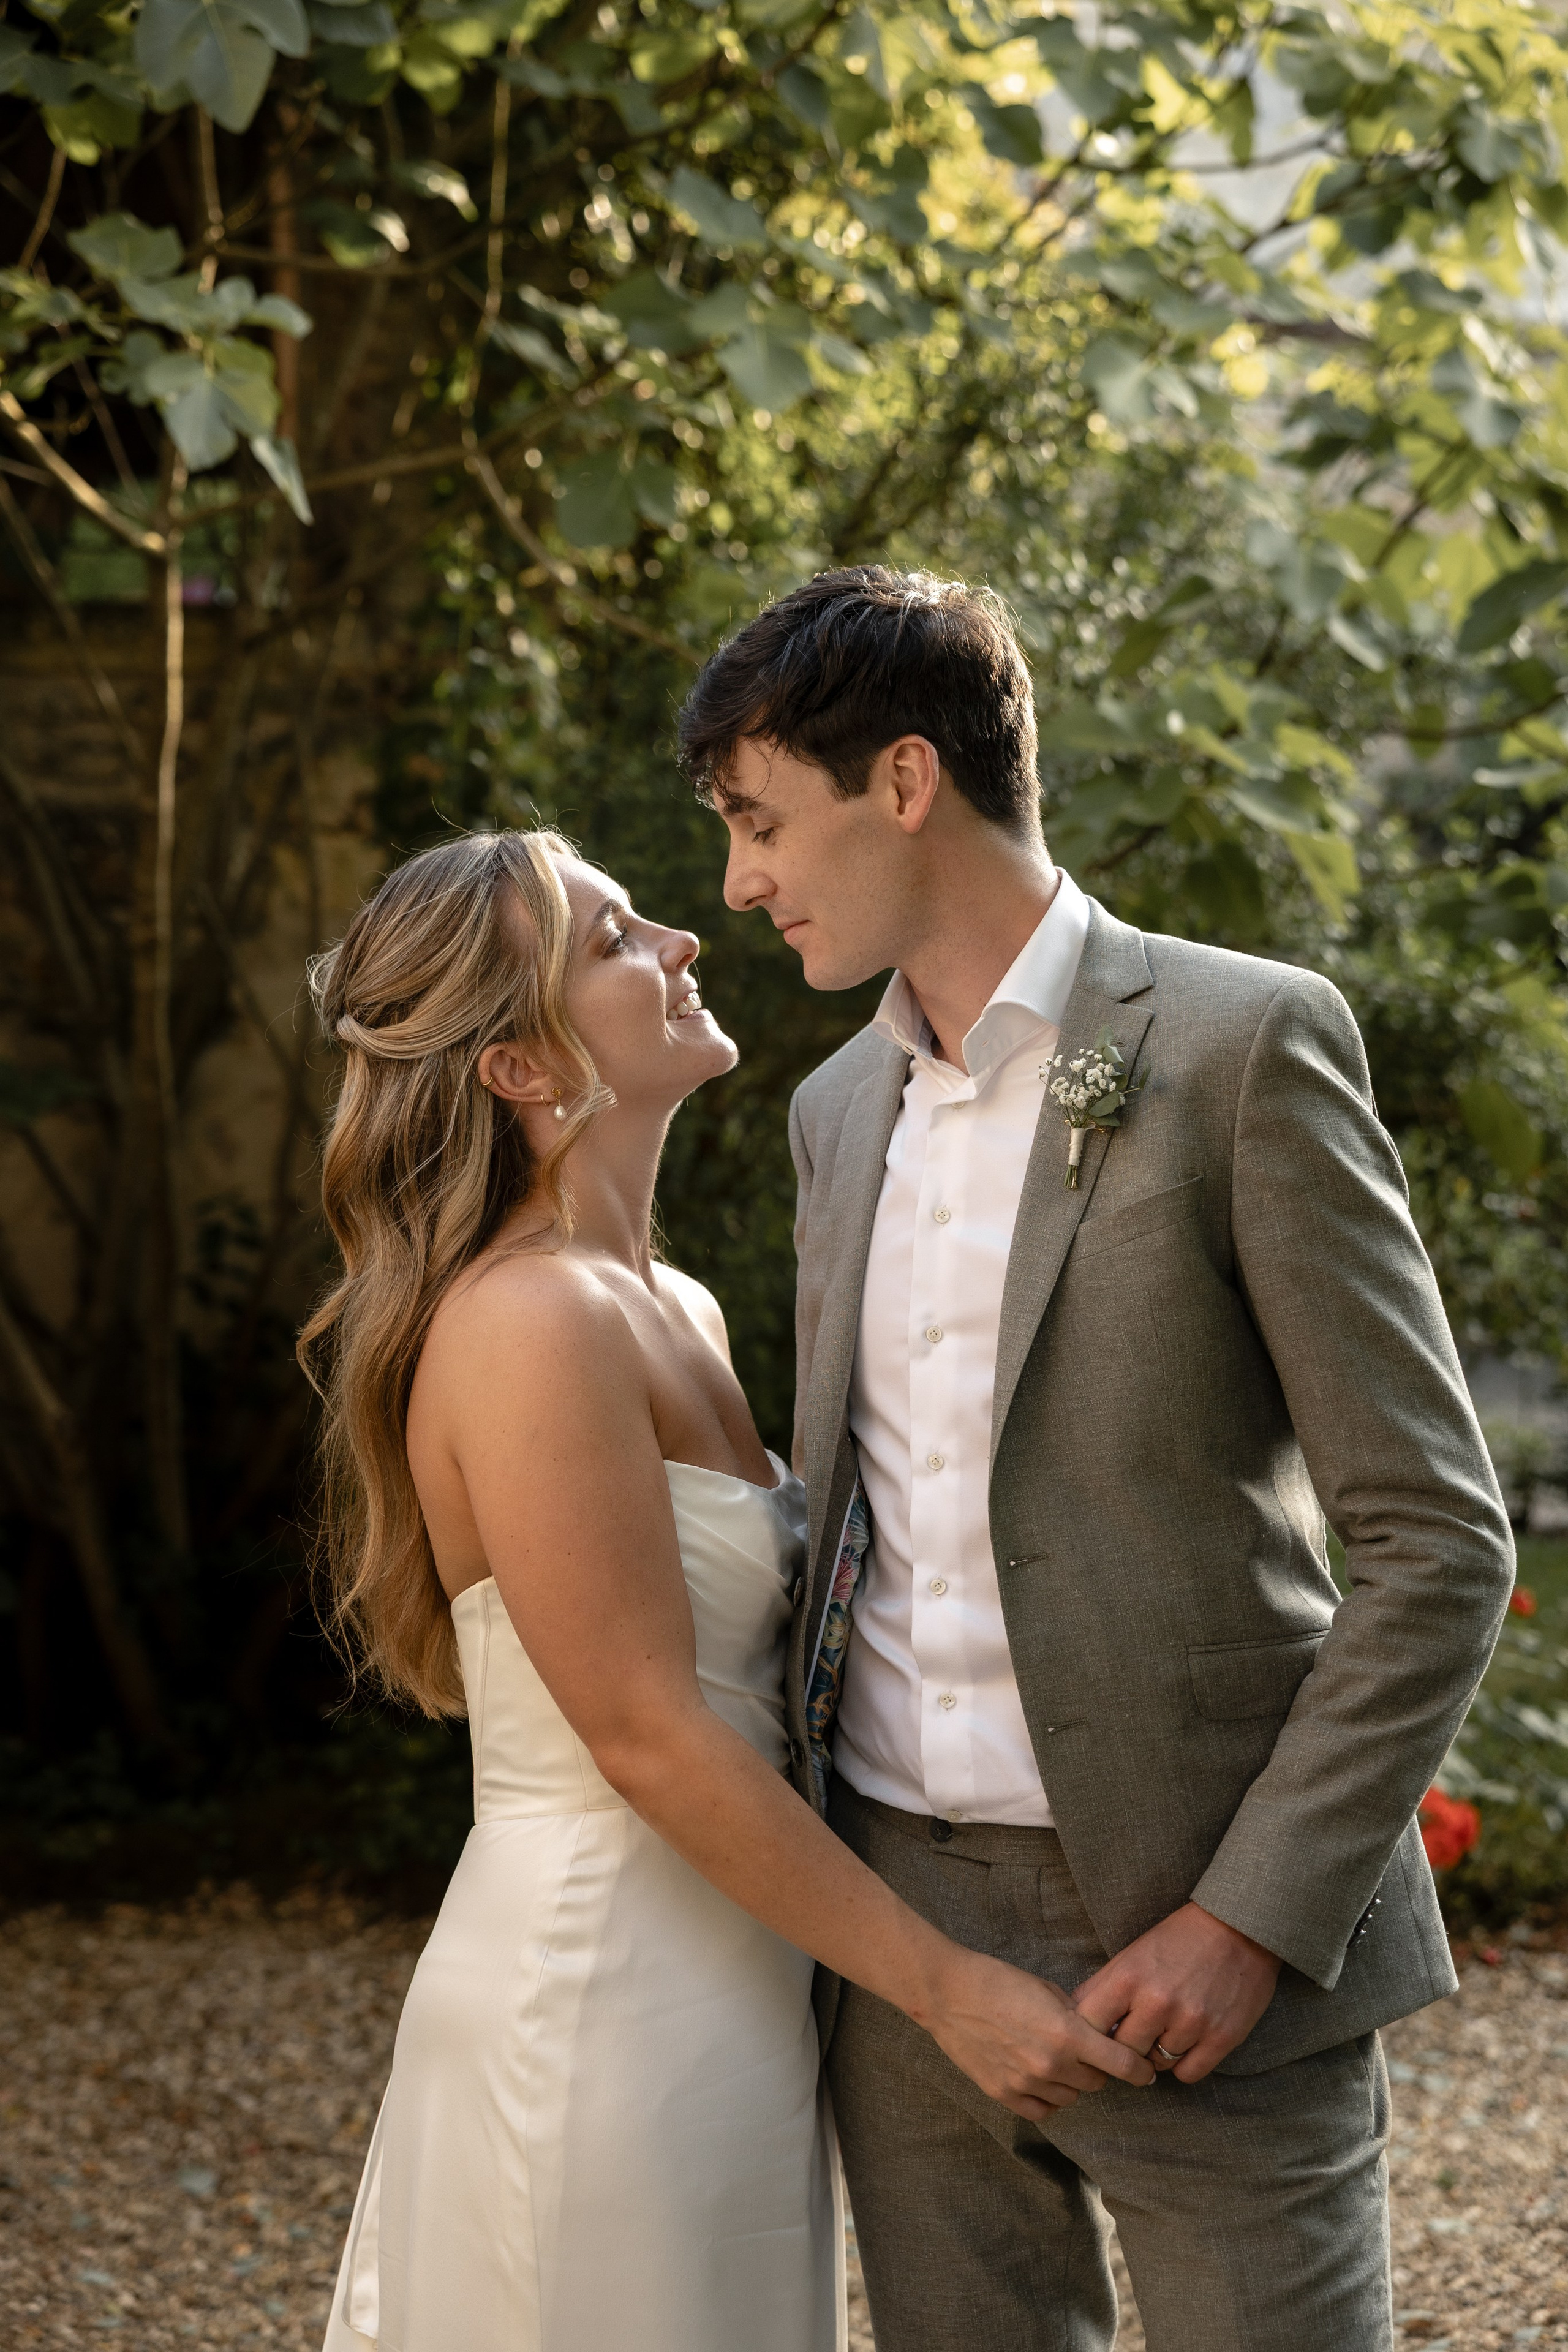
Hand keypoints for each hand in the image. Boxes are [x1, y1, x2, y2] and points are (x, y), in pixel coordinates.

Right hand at [916, 1946, 1157, 2120]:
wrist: (949, 1993)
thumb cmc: (999, 1982)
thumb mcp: (1048, 1991)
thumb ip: (1077, 2018)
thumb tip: (1102, 2036)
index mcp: (1066, 2033)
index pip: (1121, 2065)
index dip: (1139, 2071)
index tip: (1146, 2073)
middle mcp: (1050, 2063)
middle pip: (1096, 2083)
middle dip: (1097, 2069)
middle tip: (1085, 2053)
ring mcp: (1026, 2083)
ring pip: (1070, 2098)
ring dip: (1071, 2083)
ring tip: (1054, 2060)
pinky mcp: (1004, 2095)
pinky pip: (1043, 2110)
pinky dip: (1047, 2098)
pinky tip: (1039, 2078)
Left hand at [1070, 1902, 1280, 2082]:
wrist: (1238, 1926)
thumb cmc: (1179, 1939)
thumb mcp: (1133, 1954)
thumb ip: (1104, 1988)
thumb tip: (1074, 2019)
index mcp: (1129, 1977)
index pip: (1089, 2026)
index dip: (1089, 2035)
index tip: (1097, 2037)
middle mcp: (1158, 2002)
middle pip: (1123, 2053)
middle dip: (1127, 2048)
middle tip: (1137, 2036)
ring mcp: (1191, 2022)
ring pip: (1157, 2065)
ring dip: (1158, 2054)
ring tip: (1168, 2029)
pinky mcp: (1222, 2037)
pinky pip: (1187, 2074)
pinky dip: (1184, 2064)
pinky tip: (1188, 2043)